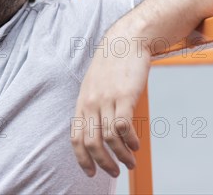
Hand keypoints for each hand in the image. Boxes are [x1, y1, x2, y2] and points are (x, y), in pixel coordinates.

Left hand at [70, 33, 151, 176]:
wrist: (125, 40)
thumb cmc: (112, 64)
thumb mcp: (94, 85)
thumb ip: (93, 105)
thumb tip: (97, 128)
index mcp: (82, 102)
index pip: (76, 137)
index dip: (82, 159)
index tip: (90, 173)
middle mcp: (91, 103)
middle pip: (91, 143)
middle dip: (102, 163)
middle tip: (113, 172)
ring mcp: (107, 100)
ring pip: (110, 139)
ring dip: (121, 156)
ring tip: (130, 162)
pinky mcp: (125, 96)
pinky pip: (124, 127)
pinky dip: (130, 141)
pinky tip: (136, 145)